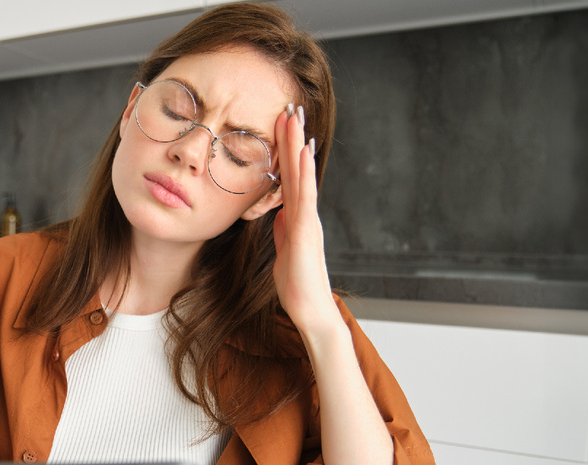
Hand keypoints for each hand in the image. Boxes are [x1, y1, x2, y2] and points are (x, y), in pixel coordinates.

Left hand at [271, 103, 341, 333]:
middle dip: (292, 137)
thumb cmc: (297, 284)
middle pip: (297, 168)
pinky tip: (303, 152)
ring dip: (298, 145)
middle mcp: (306, 213)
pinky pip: (305, 196)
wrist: (310, 311)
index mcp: (297, 216)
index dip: (284, 151)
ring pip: (302, 175)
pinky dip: (304, 172)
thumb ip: (283, 229)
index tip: (280, 124)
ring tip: (295, 117)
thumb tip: (277, 212)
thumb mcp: (284, 250)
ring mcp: (309, 219)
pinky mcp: (308, 230)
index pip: (289, 177)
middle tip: (290, 106)